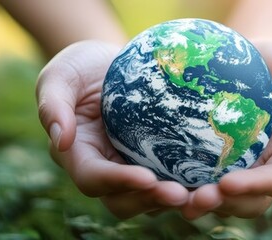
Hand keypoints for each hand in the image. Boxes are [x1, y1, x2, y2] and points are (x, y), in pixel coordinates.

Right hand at [36, 40, 188, 218]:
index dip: (119, 182)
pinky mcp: (158, 165)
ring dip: (177, 201)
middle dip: (151, 201)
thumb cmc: (81, 66)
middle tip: (181, 194)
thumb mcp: (61, 74)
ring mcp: (132, 170)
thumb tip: (59, 138)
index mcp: (77, 155)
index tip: (147, 178)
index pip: (93, 178)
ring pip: (151, 200)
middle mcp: (105, 171)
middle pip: (124, 201)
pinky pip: (175, 182)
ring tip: (205, 195)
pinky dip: (193, 186)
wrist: (112, 63)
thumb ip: (52, 103)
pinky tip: (219, 181)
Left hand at [179, 39, 271, 218]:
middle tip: (196, 199)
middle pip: (250, 202)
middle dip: (225, 205)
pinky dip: (184, 186)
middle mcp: (268, 171)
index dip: (255, 187)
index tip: (227, 184)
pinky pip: (201, 181)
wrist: (255, 60)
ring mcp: (242, 170)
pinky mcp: (216, 164)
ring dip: (201, 204)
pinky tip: (158, 183)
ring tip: (174, 198)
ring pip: (224, 200)